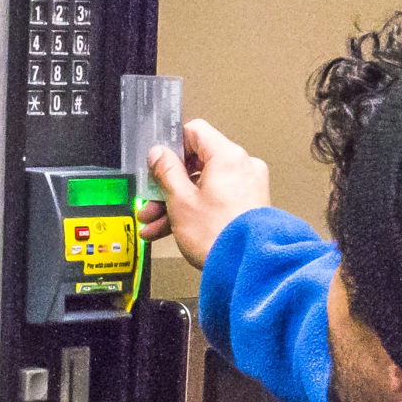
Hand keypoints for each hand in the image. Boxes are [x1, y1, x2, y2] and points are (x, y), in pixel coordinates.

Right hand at [137, 119, 271, 267]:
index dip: (172, 147)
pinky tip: (173, 230)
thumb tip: (159, 154)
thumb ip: (166, 172)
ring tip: (156, 225)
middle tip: (151, 202)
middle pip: (197, 164)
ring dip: (177, 203)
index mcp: (227, 156)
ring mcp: (248, 188)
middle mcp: (242, 167)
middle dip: (168, 186)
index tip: (157, 164)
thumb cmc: (220, 235)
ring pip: (204, 186)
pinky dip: (196, 211)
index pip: (195, 132)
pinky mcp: (249, 207)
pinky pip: (216, 201)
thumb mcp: (180, 200)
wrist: (248, 269)